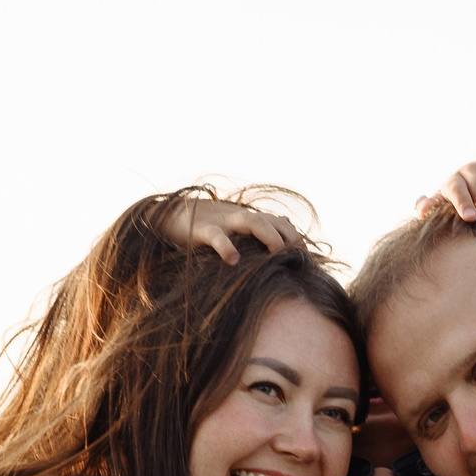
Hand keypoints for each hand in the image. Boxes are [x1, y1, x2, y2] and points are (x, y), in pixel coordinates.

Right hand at [155, 195, 305, 264]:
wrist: (169, 216)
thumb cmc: (205, 225)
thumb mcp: (236, 225)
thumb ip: (262, 225)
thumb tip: (288, 222)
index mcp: (247, 218)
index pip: (280, 224)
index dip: (295, 238)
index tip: (307, 258)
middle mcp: (239, 217)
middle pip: (272, 220)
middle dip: (288, 236)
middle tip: (298, 257)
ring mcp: (222, 222)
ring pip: (251, 221)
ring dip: (267, 234)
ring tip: (277, 251)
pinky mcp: (202, 230)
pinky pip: (216, 237)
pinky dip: (226, 247)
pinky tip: (233, 260)